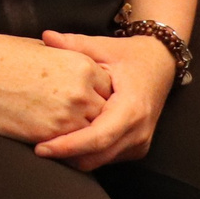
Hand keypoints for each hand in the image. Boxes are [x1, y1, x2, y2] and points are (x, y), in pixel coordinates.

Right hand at [0, 30, 111, 143]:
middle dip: (95, 119)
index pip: (108, 89)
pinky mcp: (49, 136)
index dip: (97, 97)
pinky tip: (58, 147)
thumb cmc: (1, 56)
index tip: (88, 103)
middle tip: (85, 125)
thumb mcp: (43, 49)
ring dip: (84, 138)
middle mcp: (81, 91)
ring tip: (76, 141)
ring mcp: (67, 115)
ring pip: (91, 135)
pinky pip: (70, 150)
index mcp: (83, 65)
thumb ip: (67, 61)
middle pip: (104, 114)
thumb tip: (76, 75)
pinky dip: (67, 151)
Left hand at [31, 32, 173, 170]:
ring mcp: (140, 142)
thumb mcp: (103, 47)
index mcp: (131, 107)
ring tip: (50, 144)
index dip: (68, 146)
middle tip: (38, 148)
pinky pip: (108, 158)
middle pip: (96, 156)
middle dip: (66, 156)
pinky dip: (87, 153)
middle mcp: (139, 130)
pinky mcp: (137, 148)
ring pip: (100, 161)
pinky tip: (70, 141)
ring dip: (75, 157)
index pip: (97, 137)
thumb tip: (46, 36)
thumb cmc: (131, 55)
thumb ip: (74, 44)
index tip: (41, 148)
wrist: (161, 64)